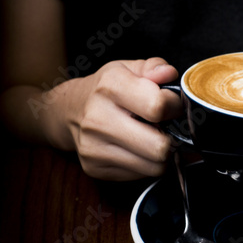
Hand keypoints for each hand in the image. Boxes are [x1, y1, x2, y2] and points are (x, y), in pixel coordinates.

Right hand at [61, 58, 182, 179]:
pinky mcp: (94, 168)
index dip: (174, 107)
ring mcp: (94, 147)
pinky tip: (136, 148)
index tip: (171, 106)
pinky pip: (140, 175)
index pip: (158, 107)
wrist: (68, 111)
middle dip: (171, 138)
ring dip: (160, 154)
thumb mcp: (128, 68)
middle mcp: (98, 118)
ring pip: (154, 166)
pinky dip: (145, 163)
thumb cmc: (106, 89)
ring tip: (151, 137)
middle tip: (164, 127)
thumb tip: (168, 75)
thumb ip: (154, 67)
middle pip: (159, 146)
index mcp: (110, 86)